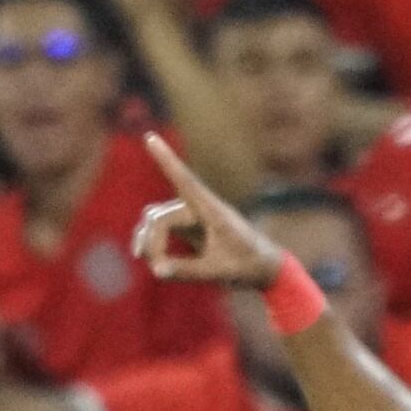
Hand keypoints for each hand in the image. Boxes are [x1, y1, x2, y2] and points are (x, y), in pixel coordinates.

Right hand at [128, 130, 288, 289]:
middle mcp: (198, 207)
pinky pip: (159, 226)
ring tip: (156, 267)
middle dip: (152, 242)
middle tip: (158, 269)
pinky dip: (151, 241)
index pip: (185, 180)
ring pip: (154, 219)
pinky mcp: (187, 226)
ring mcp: (191, 215)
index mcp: (212, 211)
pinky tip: (154, 261)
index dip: (166, 160)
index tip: (150, 137)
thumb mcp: (218, 272)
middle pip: (159, 216)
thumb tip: (157, 270)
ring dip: (149, 241)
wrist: (261, 266)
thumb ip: (187, 271)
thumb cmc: (245, 265)